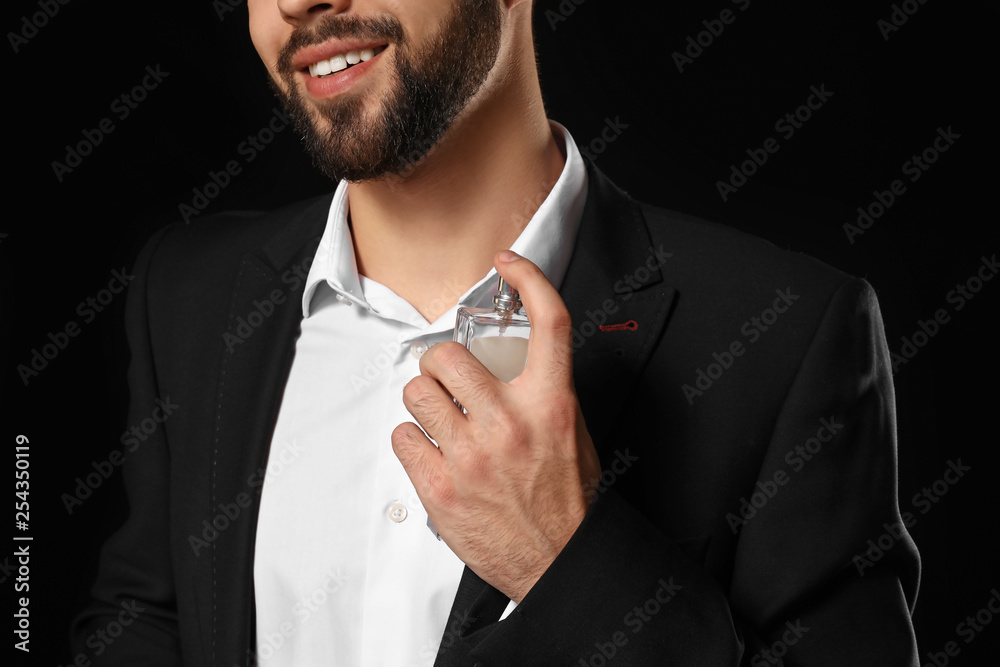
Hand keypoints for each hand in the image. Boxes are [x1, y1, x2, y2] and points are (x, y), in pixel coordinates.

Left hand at [392, 250, 600, 602]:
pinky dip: (411, 441)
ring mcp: (471, 456)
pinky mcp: (440, 487)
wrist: (558, 561)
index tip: (509, 265)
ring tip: (438, 421)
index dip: (529, 279)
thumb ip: (544, 392)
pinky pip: (401, 436)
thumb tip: (513, 359)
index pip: (549, 323)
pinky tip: (432, 453)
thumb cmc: (566, 501)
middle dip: (439, 364)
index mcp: (551, 404)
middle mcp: (510, 423)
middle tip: (445, 379)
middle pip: (448, 355)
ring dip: (422, 402)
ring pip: (416, 393)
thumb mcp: (573, 434)